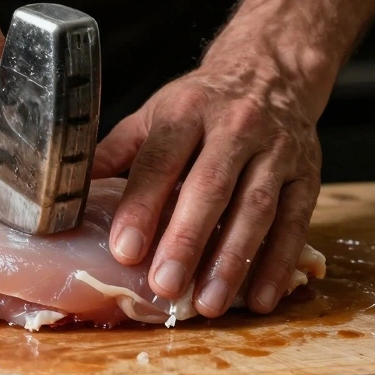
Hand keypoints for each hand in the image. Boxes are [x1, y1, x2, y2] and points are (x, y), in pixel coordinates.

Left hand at [92, 54, 322, 317]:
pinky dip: (278, 264)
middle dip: (187, 240)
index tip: (124, 250)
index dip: (142, 206)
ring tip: (207, 302)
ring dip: (232, 260)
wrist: (270, 72)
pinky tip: (258, 298)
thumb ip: (116, 153)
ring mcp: (276, 150)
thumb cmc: (201, 104)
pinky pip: (296, 223)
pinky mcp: (308, 175)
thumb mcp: (154, 114)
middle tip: (165, 285)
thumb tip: (67, 193)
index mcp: (186, 110)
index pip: (160, 160)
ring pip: (256, 209)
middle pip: (209, 187)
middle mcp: (235, 126)